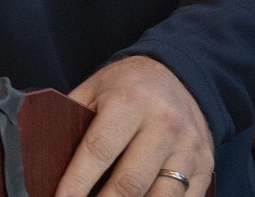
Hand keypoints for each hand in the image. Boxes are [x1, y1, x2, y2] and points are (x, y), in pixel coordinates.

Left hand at [58, 55, 213, 195]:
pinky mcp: (206, 166)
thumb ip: (74, 119)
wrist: (181, 73)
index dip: (77, 181)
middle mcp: (164, 123)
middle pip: (130, 182)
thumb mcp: (96, 89)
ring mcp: (189, 147)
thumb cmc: (129, 86)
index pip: (99, 149)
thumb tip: (48, 157)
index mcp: (131, 100)